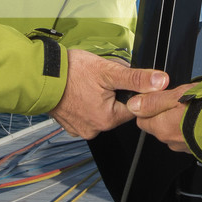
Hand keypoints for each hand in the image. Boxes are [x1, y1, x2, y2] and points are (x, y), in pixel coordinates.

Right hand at [50, 50, 168, 138]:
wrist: (40, 74)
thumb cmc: (71, 72)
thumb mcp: (109, 71)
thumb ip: (137, 78)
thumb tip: (162, 82)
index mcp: (107, 119)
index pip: (133, 107)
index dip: (130, 90)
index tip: (118, 80)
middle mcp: (94, 129)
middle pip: (117, 109)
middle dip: (113, 93)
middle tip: (100, 79)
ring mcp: (80, 129)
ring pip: (101, 111)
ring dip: (99, 98)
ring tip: (87, 83)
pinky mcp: (69, 125)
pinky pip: (86, 114)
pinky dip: (85, 103)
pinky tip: (79, 91)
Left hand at [128, 83, 199, 151]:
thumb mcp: (177, 96)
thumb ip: (153, 101)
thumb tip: (133, 105)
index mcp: (162, 127)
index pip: (142, 118)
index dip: (148, 105)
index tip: (159, 96)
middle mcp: (170, 140)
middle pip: (158, 124)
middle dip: (165, 112)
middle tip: (179, 99)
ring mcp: (185, 146)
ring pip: (173, 129)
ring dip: (179, 119)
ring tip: (192, 106)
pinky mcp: (199, 147)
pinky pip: (188, 135)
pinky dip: (192, 126)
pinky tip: (201, 116)